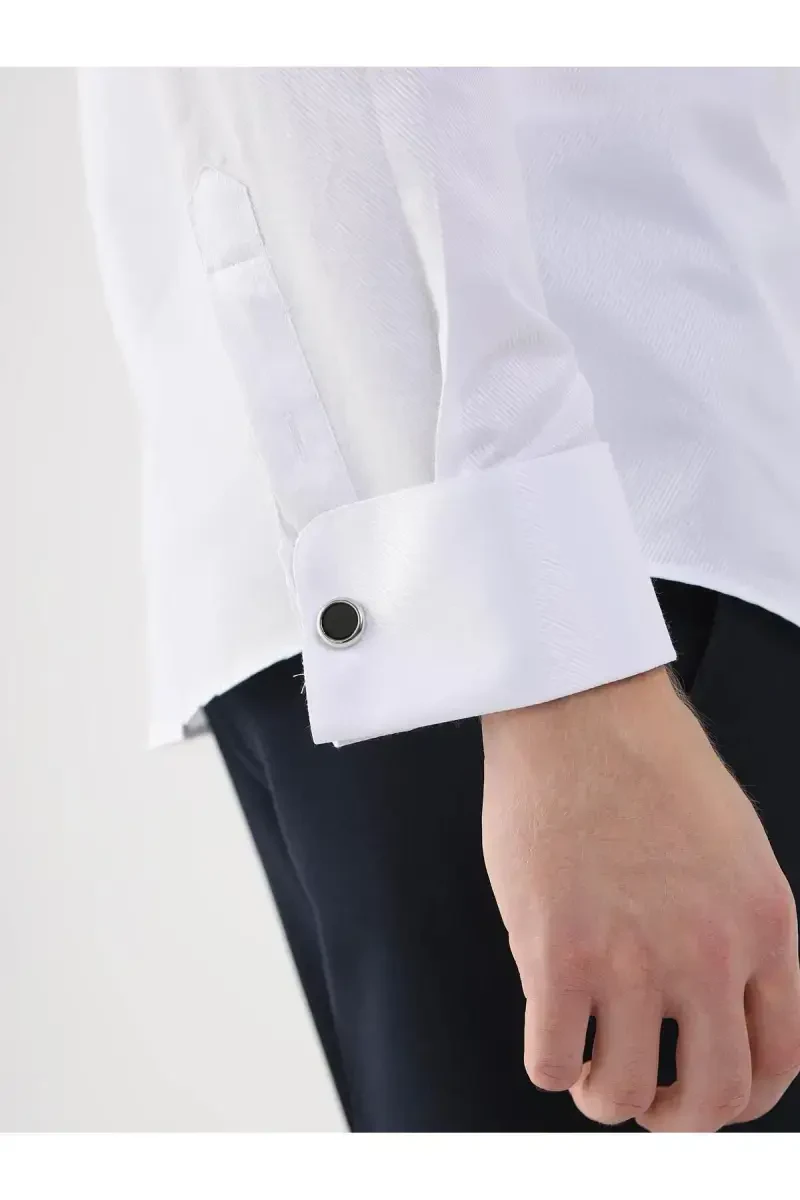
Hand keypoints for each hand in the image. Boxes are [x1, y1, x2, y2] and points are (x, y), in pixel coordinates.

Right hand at [481, 667, 799, 1130]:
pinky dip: (550, 1063)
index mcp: (765, 925)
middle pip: (711, 1098)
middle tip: (648, 1099)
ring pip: (623, 1094)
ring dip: (604, 1096)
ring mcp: (631, 958)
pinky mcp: (556, 953)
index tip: (706, 1086)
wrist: (583, 708)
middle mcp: (708, 954)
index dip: (743, 1093)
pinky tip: (548, 1029)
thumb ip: (736, 927)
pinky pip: (551, 1061)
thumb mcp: (736, 847)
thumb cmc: (648, 763)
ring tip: (589, 1067)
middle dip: (677, 1117)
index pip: (782, 1059)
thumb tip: (710, 1003)